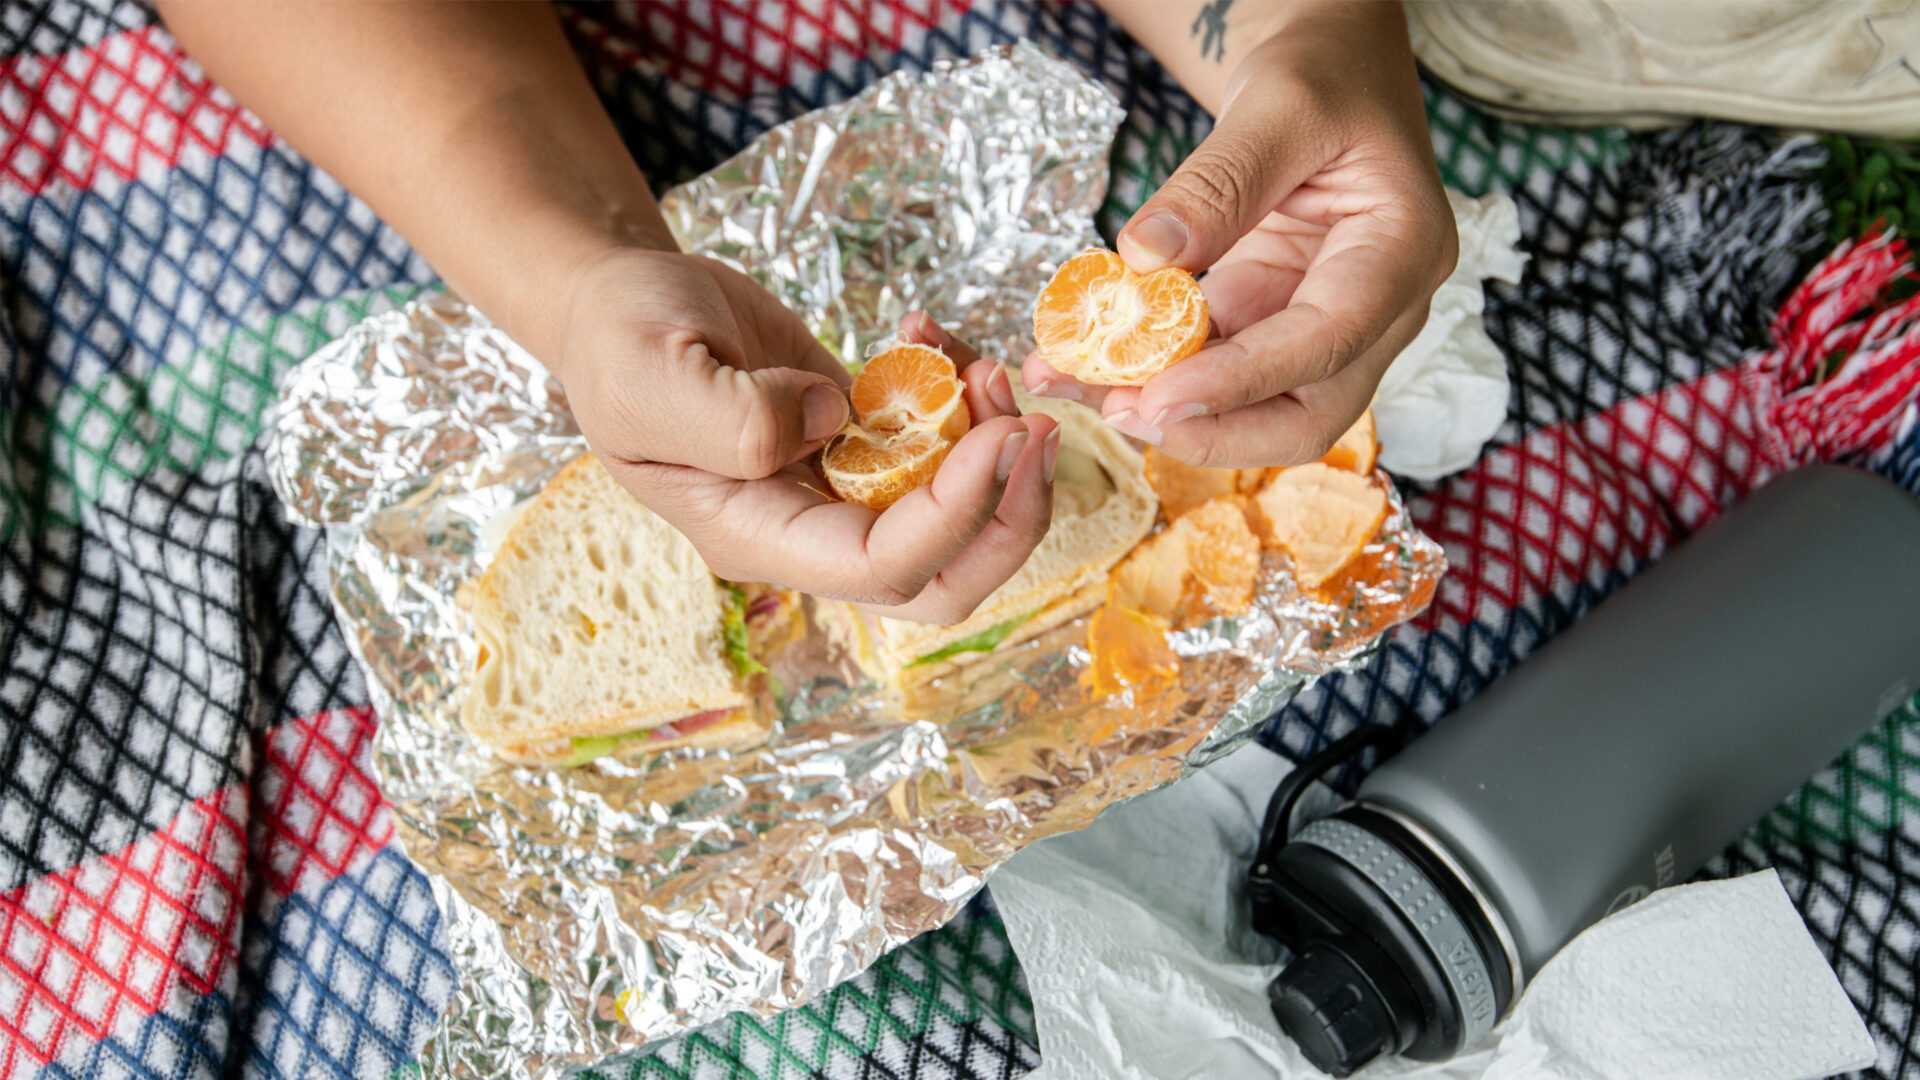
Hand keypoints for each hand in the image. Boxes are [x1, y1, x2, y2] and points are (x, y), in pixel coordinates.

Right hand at [553, 248, 1058, 622]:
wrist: (615, 302)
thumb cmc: (617, 337)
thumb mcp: (648, 369)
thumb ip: (731, 416)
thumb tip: (834, 421)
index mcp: (755, 534)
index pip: (881, 567)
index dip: (953, 516)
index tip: (997, 435)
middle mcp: (808, 528)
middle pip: (943, 577)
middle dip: (1008, 515)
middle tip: (1033, 427)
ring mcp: (842, 485)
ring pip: (957, 513)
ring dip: (995, 447)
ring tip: (986, 365)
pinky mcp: (862, 437)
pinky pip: (940, 442)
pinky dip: (960, 393)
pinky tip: (931, 328)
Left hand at [1027, 3, 1455, 468]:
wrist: (1327, 67)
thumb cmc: (1325, 72)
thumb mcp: (1276, 105)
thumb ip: (1216, 183)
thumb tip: (1145, 257)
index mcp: (1402, 250)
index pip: (1329, 341)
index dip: (1243, 381)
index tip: (1159, 397)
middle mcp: (1378, 307)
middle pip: (1307, 412)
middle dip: (1211, 428)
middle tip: (1118, 413)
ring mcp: (1325, 321)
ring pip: (1252, 404)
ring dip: (1164, 405)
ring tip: (1073, 383)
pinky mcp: (1273, 321)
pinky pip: (1214, 365)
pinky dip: (1152, 369)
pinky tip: (1083, 360)